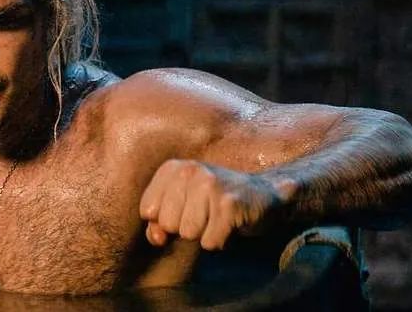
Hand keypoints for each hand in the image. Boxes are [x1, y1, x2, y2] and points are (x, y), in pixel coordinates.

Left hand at [138, 159, 283, 250]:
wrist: (264, 194)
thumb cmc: (214, 202)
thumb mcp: (181, 205)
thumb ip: (158, 222)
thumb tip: (157, 238)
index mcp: (173, 169)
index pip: (147, 211)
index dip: (164, 220)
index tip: (184, 211)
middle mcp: (190, 171)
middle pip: (168, 224)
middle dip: (186, 227)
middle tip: (205, 214)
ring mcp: (210, 185)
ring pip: (188, 233)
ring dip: (203, 234)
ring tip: (216, 218)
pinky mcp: (229, 204)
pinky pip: (210, 242)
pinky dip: (219, 241)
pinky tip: (229, 225)